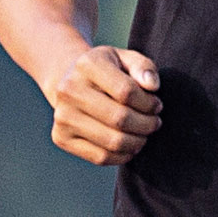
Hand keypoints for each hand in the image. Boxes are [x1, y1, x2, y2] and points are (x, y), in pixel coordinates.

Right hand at [49, 43, 166, 163]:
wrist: (71, 83)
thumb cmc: (107, 71)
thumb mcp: (126, 59)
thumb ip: (144, 67)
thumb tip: (152, 86)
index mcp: (87, 64)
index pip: (127, 92)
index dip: (149, 103)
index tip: (156, 105)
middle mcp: (68, 90)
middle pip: (120, 119)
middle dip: (146, 125)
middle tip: (154, 123)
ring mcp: (62, 116)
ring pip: (112, 142)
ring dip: (137, 142)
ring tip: (143, 135)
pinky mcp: (61, 137)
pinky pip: (101, 157)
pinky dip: (122, 156)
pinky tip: (129, 146)